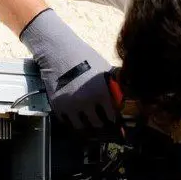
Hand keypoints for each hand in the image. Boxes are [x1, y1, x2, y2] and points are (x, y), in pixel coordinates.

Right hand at [20, 9, 118, 129]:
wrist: (57, 52)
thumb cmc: (84, 57)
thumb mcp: (104, 69)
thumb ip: (114, 86)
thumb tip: (123, 101)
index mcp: (102, 92)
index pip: (113, 117)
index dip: (116, 120)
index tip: (116, 122)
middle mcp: (86, 102)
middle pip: (98, 125)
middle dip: (102, 125)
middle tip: (103, 125)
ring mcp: (70, 106)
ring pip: (81, 127)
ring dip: (87, 127)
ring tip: (90, 123)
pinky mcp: (57, 107)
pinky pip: (67, 122)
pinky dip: (73, 121)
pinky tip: (77, 117)